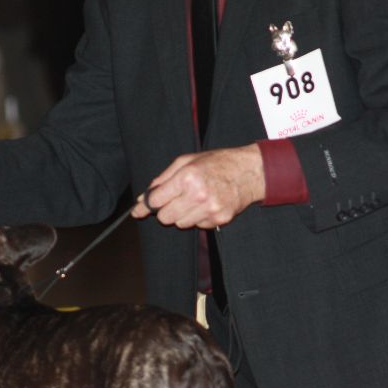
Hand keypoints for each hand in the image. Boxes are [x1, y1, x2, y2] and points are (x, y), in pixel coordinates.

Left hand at [132, 144, 264, 228]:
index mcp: (187, 177)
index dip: (145, 206)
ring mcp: (210, 209)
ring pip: (180, 224)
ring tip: (194, 200)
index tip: (138, 211)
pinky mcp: (219, 219)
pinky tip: (206, 205)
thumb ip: (163, 179)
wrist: (248, 171)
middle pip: (166, 217)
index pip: (157, 200)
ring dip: (182, 215)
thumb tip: (143, 198)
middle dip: (165, 210)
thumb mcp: (186, 161)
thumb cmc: (216, 163)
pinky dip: (198, 218)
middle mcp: (198, 195)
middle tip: (173, 201)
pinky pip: (197, 226)